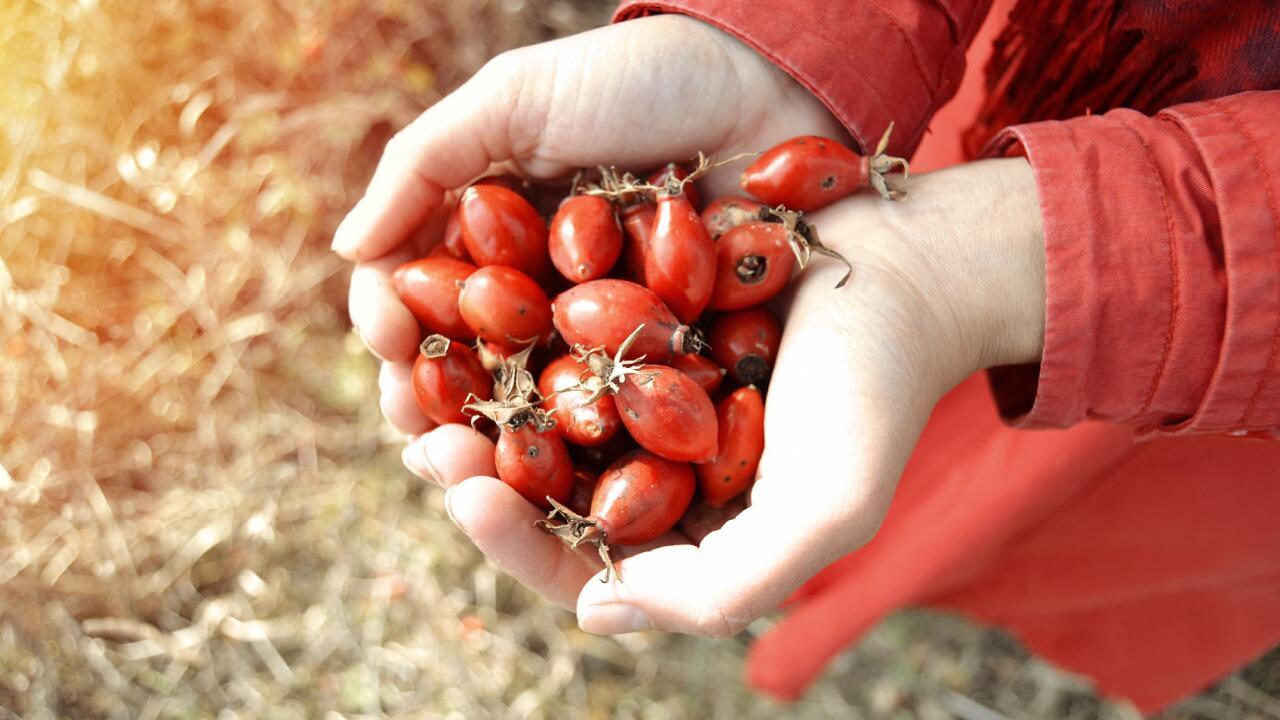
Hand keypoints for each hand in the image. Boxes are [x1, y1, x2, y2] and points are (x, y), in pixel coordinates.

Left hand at [334, 14, 1046, 635]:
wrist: (911, 272)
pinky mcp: (632, 325)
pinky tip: (460, 308)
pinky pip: (549, 339)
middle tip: (421, 438)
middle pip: (538, 494)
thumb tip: (596, 609)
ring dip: (470, 406)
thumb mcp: (824, 509)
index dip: (516, 542)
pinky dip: (501, 333)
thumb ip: (724, 587)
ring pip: (530, 419)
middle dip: (472, 474)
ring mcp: (637, 399)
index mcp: (688, 535)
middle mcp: (652, 474)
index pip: (580, 563)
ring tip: (418, 379)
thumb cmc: (877, 392)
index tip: (470, 494)